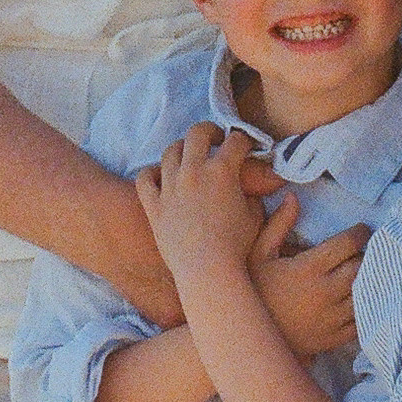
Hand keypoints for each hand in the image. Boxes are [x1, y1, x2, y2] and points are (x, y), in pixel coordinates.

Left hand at [135, 125, 263, 295]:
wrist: (207, 271)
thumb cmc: (237, 247)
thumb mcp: (255, 216)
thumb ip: (253, 194)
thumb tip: (251, 186)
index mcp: (222, 171)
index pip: (236, 141)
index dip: (245, 140)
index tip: (247, 146)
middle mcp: (193, 172)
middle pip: (197, 133)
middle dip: (210, 130)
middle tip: (217, 137)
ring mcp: (170, 187)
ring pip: (170, 151)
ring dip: (182, 148)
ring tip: (189, 154)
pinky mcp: (154, 205)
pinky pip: (145, 178)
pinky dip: (152, 172)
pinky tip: (161, 175)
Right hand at [249, 198, 369, 358]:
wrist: (247, 337)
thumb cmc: (254, 291)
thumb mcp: (259, 254)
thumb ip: (278, 224)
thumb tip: (293, 196)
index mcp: (309, 268)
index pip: (349, 244)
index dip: (360, 233)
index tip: (361, 230)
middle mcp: (326, 292)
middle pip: (362, 267)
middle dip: (366, 256)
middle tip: (364, 250)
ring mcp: (332, 317)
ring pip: (365, 293)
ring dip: (368, 281)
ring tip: (365, 272)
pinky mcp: (334, 337)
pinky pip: (362, 320)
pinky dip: (366, 308)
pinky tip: (361, 299)